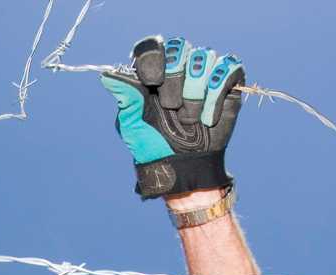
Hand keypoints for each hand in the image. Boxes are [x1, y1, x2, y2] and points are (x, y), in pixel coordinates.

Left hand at [99, 36, 244, 198]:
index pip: (152, 46)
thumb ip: (125, 97)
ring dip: (195, 93)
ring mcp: (204, 72)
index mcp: (152, 72)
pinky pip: (228, 68)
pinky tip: (208, 119)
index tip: (151, 82)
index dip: (152, 59)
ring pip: (204, 57)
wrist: (183, 166)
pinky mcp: (227, 82)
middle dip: (175, 80)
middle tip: (171, 109)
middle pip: (179, 47)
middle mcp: (179, 67)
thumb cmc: (154, 144)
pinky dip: (217, 94)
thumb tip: (107, 75)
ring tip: (189, 120)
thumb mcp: (133, 123)